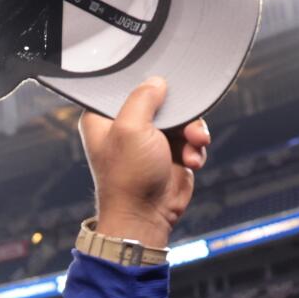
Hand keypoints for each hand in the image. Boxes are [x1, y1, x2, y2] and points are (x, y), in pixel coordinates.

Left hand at [79, 78, 207, 248]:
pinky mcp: (171, 153)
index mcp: (103, 117)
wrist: (146, 216)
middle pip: (160, 99)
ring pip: (181, 117)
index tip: (164, 84)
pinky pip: (190, 137)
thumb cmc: (129, 177)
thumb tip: (157, 81)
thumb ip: (143, 98)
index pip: (124, 86)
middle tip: (187, 125)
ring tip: (195, 144)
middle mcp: (125, 126)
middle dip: (180, 112)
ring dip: (193, 130)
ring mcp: (149, 140)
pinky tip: (192, 160)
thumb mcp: (131, 128)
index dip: (146, 83)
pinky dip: (195, 147)